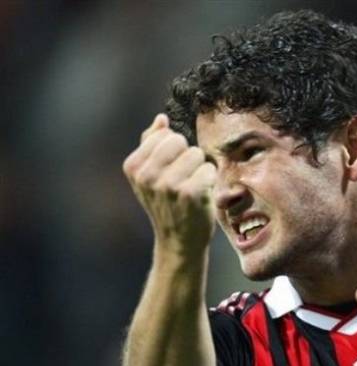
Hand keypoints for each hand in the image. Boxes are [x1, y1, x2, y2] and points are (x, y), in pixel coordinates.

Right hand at [122, 114, 216, 257]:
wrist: (179, 241)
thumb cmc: (169, 204)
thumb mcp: (151, 176)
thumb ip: (153, 144)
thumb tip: (161, 119)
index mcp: (133, 166)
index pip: (165, 134)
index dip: (174, 152)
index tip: (169, 173)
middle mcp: (146, 175)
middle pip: (180, 140)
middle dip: (187, 158)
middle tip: (184, 181)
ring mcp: (167, 185)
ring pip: (196, 154)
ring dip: (200, 170)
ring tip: (192, 189)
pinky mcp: (189, 193)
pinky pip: (208, 169)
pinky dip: (210, 181)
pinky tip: (202, 196)